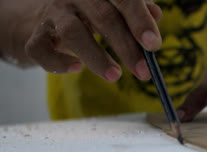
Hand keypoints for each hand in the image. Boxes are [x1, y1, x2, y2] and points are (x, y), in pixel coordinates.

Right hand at [22, 0, 162, 81]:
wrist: (45, 15)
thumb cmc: (91, 12)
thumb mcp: (115, 7)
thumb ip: (136, 10)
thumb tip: (156, 16)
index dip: (140, 21)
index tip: (153, 45)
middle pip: (103, 17)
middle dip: (127, 47)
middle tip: (143, 72)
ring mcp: (53, 13)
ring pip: (73, 32)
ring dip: (97, 57)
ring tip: (115, 75)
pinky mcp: (35, 34)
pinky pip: (42, 48)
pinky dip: (58, 62)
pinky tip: (76, 68)